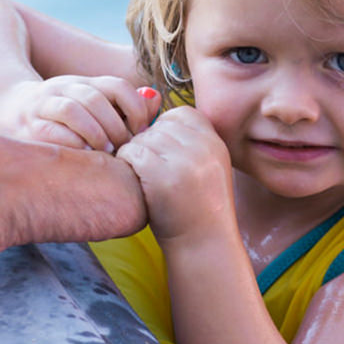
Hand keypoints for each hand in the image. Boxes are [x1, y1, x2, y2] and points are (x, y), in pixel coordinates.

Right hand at [0, 76, 159, 151]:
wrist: (6, 108)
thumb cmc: (59, 114)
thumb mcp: (90, 103)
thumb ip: (124, 106)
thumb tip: (156, 101)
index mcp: (84, 83)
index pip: (116, 86)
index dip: (135, 108)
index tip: (142, 132)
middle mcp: (63, 88)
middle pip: (96, 100)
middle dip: (116, 127)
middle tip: (126, 150)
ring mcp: (44, 105)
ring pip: (74, 110)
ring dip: (96, 133)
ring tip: (107, 151)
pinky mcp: (30, 127)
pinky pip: (55, 131)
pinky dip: (75, 144)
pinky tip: (85, 156)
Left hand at [117, 106, 233, 241]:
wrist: (204, 244)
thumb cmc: (197, 206)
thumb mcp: (205, 164)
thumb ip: (187, 137)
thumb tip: (148, 99)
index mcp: (215, 140)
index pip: (179, 114)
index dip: (165, 134)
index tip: (167, 159)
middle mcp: (203, 146)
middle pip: (157, 126)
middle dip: (149, 147)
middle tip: (155, 174)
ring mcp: (184, 159)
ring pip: (141, 138)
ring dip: (137, 157)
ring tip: (149, 181)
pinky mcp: (163, 175)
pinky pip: (132, 153)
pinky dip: (128, 167)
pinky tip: (140, 184)